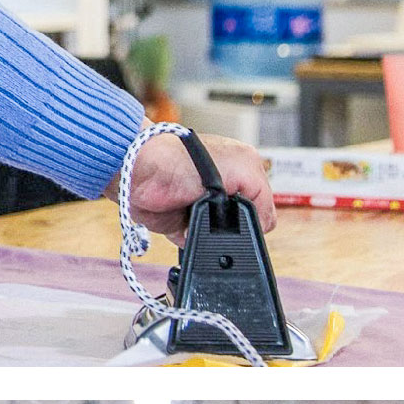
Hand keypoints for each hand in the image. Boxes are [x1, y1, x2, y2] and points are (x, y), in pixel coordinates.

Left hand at [123, 131, 277, 238]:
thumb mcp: (242, 167)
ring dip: (215, 235)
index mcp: (242, 171)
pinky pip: (197, 244)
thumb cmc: (183, 158)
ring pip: (221, 237)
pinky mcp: (181, 225)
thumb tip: (264, 225)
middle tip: (224, 219)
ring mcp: (202, 209)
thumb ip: (262, 196)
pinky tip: (190, 230)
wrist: (138, 171)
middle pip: (243, 223)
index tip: (247, 216)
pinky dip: (195, 242)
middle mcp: (223, 191)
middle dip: (236, 227)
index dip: (257, 214)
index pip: (263, 204)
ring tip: (205, 220)